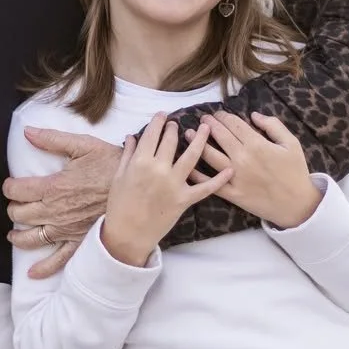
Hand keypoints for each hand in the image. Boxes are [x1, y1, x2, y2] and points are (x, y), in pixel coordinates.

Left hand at [6, 129, 122, 278]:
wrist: (138, 187)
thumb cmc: (111, 164)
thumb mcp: (82, 146)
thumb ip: (52, 140)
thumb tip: (27, 132)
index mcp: (53, 187)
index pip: (17, 190)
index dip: (9, 187)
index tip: (10, 185)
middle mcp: (55, 211)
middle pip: (20, 214)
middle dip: (14, 208)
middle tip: (16, 204)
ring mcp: (66, 229)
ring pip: (32, 238)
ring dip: (18, 236)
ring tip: (14, 233)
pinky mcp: (79, 242)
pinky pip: (59, 259)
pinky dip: (44, 268)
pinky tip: (33, 273)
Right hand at [102, 116, 229, 265]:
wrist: (128, 233)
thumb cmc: (120, 205)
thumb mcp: (119, 176)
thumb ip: (127, 155)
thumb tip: (132, 137)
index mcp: (140, 162)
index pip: (151, 135)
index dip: (158, 122)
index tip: (162, 115)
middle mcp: (159, 169)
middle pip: (171, 141)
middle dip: (174, 128)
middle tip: (177, 123)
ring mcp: (174, 184)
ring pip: (191, 156)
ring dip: (200, 139)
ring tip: (206, 128)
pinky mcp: (184, 199)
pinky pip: (204, 188)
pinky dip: (219, 179)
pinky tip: (229, 169)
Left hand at [192, 111, 321, 228]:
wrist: (296, 204)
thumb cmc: (295, 172)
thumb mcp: (291, 143)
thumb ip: (273, 126)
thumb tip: (253, 115)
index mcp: (257, 144)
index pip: (234, 124)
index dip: (223, 116)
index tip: (217, 113)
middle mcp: (243, 159)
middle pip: (220, 136)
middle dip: (209, 125)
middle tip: (202, 119)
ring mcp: (235, 177)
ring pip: (211, 156)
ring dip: (198, 143)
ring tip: (189, 134)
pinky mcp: (232, 194)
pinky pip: (211, 183)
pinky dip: (198, 174)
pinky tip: (188, 165)